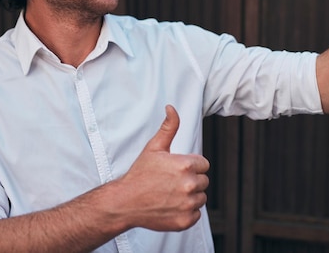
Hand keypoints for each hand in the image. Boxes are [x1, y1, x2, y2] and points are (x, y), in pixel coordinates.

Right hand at [115, 105, 209, 230]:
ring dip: (190, 196)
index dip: (190, 166)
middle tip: (171, 182)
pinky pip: (196, 214)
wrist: (125, 201)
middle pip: (203, 181)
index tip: (176, 170)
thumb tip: (171, 108)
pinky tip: (171, 206)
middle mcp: (189, 185)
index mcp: (186, 165)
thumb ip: (169, 127)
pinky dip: (186, 212)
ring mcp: (188, 204)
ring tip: (170, 194)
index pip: (203, 164)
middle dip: (191, 180)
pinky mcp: (185, 220)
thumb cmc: (139, 174)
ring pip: (201, 198)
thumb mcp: (154, 147)